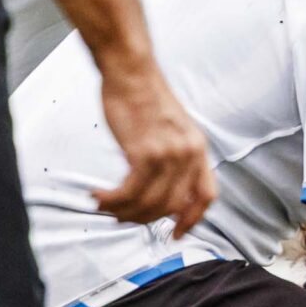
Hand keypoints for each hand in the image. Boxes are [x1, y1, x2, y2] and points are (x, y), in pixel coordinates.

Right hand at [93, 63, 214, 235]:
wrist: (130, 72)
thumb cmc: (143, 97)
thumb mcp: (172, 129)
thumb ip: (173, 158)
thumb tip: (159, 189)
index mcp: (199, 149)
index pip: (206, 195)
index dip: (192, 220)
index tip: (175, 234)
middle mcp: (189, 154)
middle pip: (172, 206)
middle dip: (144, 219)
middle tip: (122, 217)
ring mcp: (169, 154)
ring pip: (149, 203)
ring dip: (123, 211)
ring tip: (105, 206)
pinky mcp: (144, 152)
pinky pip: (130, 192)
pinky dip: (112, 200)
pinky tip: (99, 196)